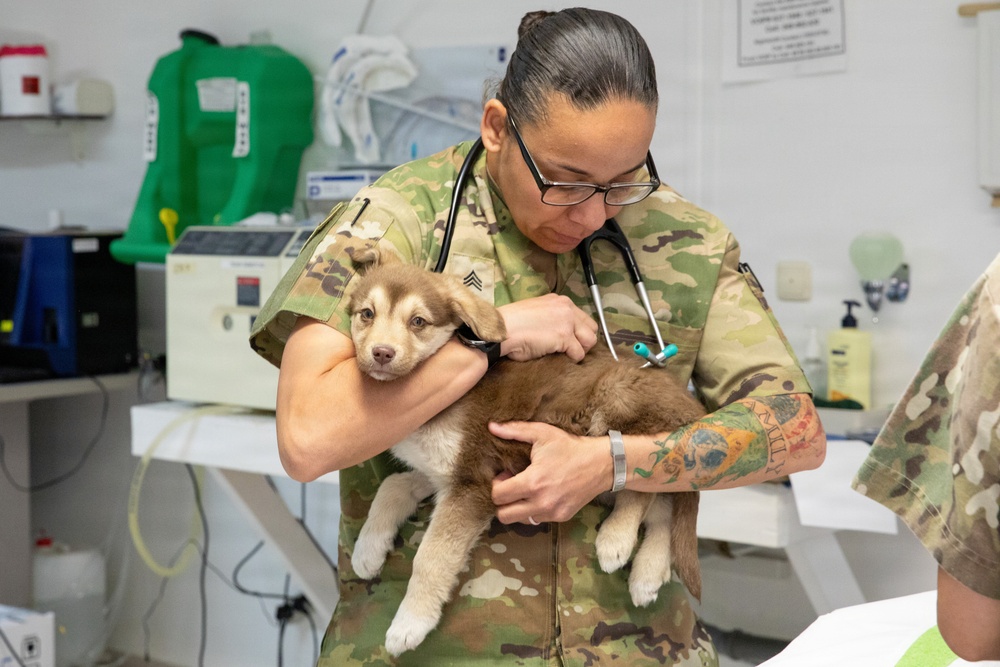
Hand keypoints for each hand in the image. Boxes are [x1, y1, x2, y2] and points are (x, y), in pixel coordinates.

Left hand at [490, 421, 610, 523]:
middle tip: (512, 485)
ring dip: (517, 507)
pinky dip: (534, 510)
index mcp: (533, 482)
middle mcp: (541, 502)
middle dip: (502, 501)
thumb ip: (515, 430)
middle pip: (504, 515)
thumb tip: (491, 427)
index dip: (497, 484)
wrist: (602, 463)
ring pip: (520, 520)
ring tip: (526, 490)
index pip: (498, 496)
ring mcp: (552, 512)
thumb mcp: (542, 433)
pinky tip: (541, 494)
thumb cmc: (570, 447)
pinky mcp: (562, 517)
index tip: (506, 474)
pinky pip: (537, 520)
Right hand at [497, 294, 597, 361]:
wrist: (502, 328)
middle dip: (583, 340)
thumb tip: (557, 331)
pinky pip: (579, 353)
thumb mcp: (535, 312)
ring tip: (566, 355)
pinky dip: (571, 359)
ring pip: (590, 340)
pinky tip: (559, 359)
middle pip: (591, 328)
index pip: (582, 317)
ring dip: (580, 350)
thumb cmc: (511, 323)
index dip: (578, 331)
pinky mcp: (565, 336)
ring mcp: (567, 321)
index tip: (569, 340)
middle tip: (570, 349)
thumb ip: (551, 317)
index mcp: (559, 300)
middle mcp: (566, 308)